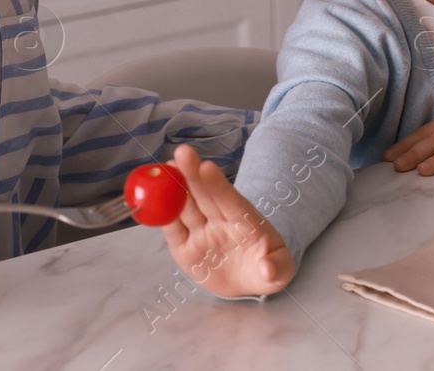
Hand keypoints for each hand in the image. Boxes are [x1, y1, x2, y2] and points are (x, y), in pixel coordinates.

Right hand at [160, 145, 296, 298]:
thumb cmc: (267, 268)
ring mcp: (201, 233)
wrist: (248, 280)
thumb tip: (267, 268)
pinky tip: (152, 196)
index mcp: (245, 223)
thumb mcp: (281, 271)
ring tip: (165, 167)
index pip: (230, 201)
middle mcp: (220, 222)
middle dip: (192, 174)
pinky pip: (172, 229)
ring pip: (185, 208)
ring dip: (174, 188)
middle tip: (183, 152)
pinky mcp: (184, 248)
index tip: (207, 166)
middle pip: (204, 196)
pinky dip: (161, 214)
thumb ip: (277, 269)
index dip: (218, 184)